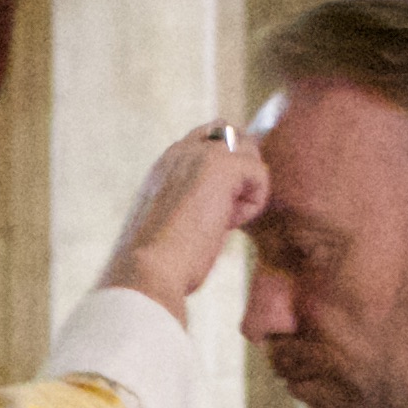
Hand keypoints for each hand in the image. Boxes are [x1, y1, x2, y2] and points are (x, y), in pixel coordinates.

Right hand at [95, 123, 268, 313]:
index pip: (208, 137)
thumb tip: (219, 211)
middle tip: (223, 214)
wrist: (148, 271)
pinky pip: (259, 174)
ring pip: (250, 153)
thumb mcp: (168, 225)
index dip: (226, 164)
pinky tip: (227, 224)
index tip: (215, 205)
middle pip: (235, 136)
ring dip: (246, 188)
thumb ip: (189, 203)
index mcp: (165, 164)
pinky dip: (252, 205)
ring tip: (221, 220)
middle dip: (243, 172)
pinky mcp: (221, 165)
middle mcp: (180, 150)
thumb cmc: (155, 264)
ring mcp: (200, 153)